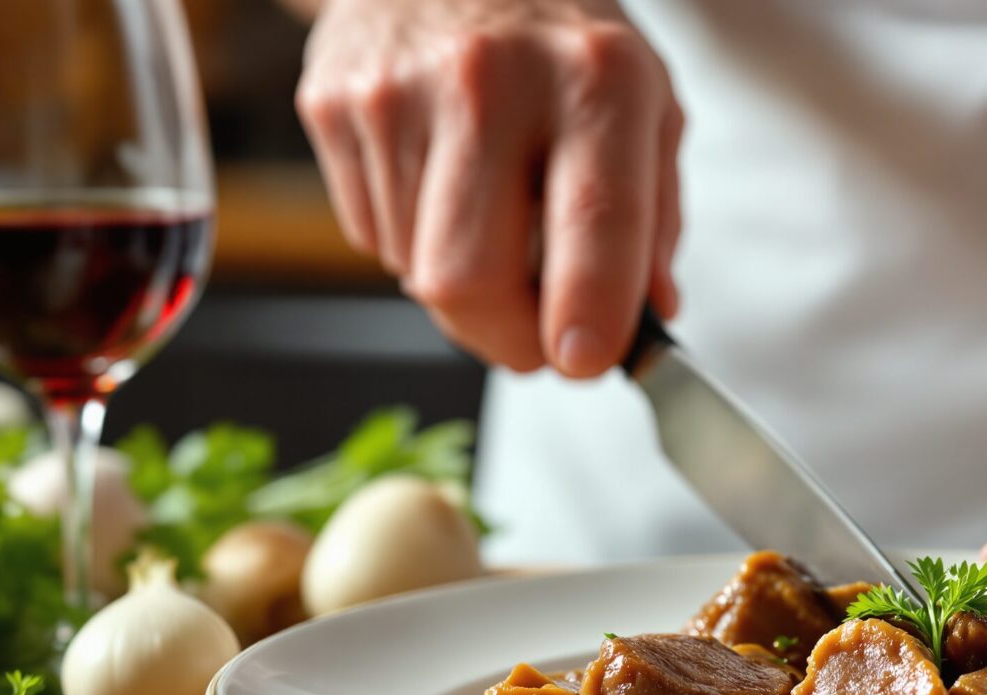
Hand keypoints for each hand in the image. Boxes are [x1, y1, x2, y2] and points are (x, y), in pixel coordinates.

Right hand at [296, 0, 681, 375]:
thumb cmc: (561, 39)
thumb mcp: (645, 103)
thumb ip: (653, 219)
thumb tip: (645, 322)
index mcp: (594, 78)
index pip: (592, 220)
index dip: (590, 313)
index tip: (588, 362)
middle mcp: (490, 79)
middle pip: (468, 277)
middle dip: (507, 340)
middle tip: (539, 342)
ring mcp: (397, 92)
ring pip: (416, 272)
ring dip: (463, 286)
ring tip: (491, 218)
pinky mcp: (333, 104)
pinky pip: (372, 236)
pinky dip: (415, 243)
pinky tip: (441, 182)